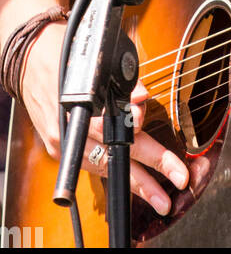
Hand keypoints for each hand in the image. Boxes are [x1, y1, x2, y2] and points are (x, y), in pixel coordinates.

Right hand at [20, 21, 188, 216]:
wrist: (29, 60)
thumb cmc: (68, 55)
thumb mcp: (97, 59)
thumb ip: (123, 81)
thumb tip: (142, 98)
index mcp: (78, 104)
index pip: (111, 124)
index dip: (136, 130)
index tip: (155, 134)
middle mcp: (69, 130)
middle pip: (114, 154)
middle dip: (148, 171)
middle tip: (179, 178)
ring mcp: (63, 145)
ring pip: (105, 168)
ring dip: (136, 184)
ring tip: (161, 198)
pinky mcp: (60, 152)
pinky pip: (93, 165)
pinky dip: (116, 172)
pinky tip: (138, 185)